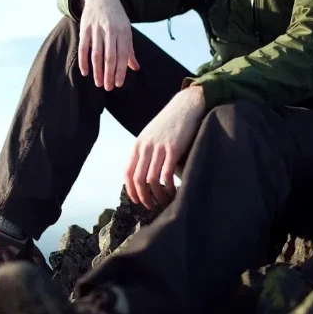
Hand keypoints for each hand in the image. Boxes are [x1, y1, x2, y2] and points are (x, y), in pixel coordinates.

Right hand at [78, 0, 139, 90]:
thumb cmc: (116, 17)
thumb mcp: (126, 30)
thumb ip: (129, 49)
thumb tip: (135, 68)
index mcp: (123, 32)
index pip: (122, 56)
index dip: (120, 71)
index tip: (118, 84)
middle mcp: (110, 31)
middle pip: (109, 57)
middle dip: (109, 74)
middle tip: (108, 88)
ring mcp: (96, 30)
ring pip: (96, 54)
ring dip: (97, 71)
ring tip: (98, 83)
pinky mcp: (85, 29)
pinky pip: (83, 48)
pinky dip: (83, 61)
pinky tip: (85, 72)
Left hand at [124, 86, 205, 208]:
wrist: (185, 106)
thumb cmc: (169, 123)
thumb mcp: (151, 136)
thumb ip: (146, 152)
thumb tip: (145, 174)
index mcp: (137, 145)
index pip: (127, 173)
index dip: (131, 190)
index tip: (137, 201)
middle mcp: (145, 147)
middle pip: (138, 180)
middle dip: (143, 197)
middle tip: (151, 207)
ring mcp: (158, 148)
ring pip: (151, 180)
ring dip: (157, 196)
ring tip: (163, 202)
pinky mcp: (173, 149)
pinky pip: (167, 174)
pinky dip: (169, 188)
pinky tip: (174, 192)